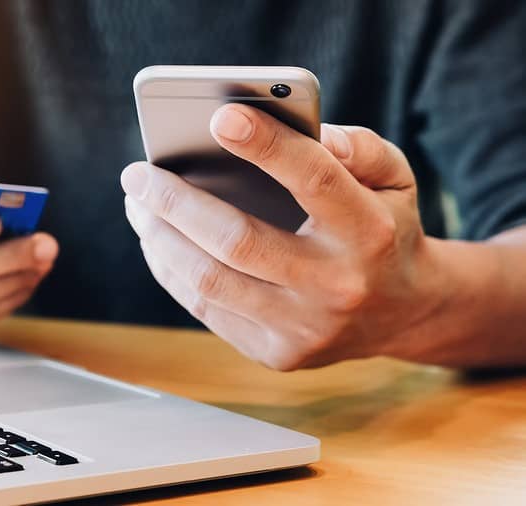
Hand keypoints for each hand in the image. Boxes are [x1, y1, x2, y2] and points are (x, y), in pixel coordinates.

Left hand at [121, 103, 448, 369]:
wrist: (404, 312)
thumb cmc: (382, 227)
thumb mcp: (393, 177)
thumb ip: (357, 147)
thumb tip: (302, 132)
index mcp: (369, 231)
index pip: (315, 180)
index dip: (266, 147)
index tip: (218, 116)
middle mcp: (338, 285)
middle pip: (238, 241)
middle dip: (175, 202)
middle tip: (137, 173)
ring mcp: (305, 328)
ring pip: (210, 281)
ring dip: (160, 238)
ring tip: (137, 204)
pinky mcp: (277, 354)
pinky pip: (207, 309)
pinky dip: (171, 270)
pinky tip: (156, 241)